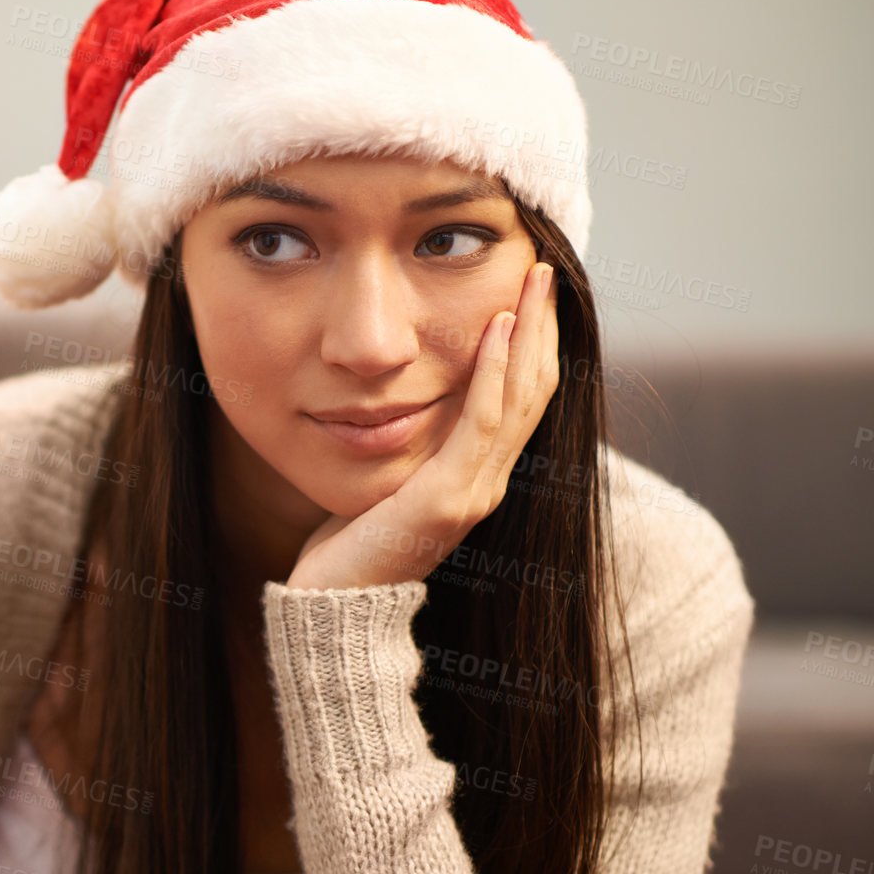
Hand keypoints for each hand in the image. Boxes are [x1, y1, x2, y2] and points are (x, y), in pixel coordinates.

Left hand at [284, 260, 559, 591]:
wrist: (330, 608)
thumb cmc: (348, 546)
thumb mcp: (386, 477)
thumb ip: (410, 444)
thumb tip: (407, 398)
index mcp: (475, 476)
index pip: (522, 398)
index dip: (533, 343)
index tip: (532, 290)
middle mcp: (486, 483)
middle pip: (534, 389)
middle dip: (542, 324)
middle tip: (544, 265)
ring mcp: (473, 492)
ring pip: (519, 398)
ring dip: (529, 332)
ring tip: (534, 280)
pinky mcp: (447, 499)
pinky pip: (481, 423)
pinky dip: (493, 371)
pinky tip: (497, 328)